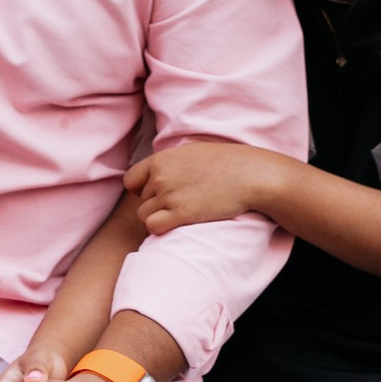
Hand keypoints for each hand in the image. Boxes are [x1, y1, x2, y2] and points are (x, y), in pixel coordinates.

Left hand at [127, 140, 281, 234]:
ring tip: (181, 215)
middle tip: (180, 205)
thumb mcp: (192, 152)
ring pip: (144, 215)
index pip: (130, 179)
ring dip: (159, 218)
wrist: (250, 175)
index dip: (140, 190)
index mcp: (161, 159)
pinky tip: (177, 225)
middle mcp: (160, 176)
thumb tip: (158, 172)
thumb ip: (171, 162)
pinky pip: (153, 226)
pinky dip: (161, 229)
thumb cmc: (227, 163)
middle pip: (140, 200)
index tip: (157, 195)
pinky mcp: (181, 213)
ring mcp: (169, 195)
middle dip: (155, 205)